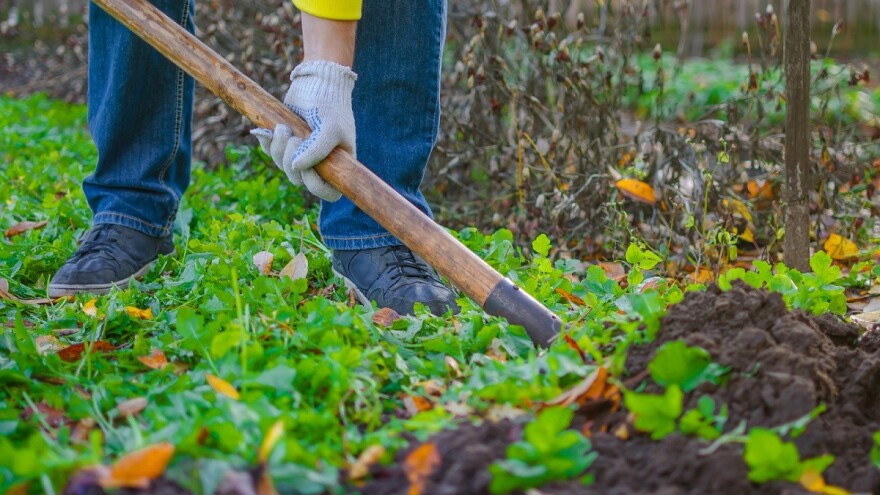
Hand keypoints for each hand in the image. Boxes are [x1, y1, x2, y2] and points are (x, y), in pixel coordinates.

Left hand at [251, 60, 356, 201]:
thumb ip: (317, 150)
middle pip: (299, 179)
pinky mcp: (285, 141)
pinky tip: (269, 129)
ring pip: (282, 166)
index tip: (308, 167)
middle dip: (291, 160)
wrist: (318, 80)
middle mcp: (319, 162)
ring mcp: (301, 152)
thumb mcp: (331, 128)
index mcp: (337, 164)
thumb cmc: (332, 105)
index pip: (328, 192)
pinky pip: (271, 152)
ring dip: (279, 149)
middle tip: (294, 137)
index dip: (315, 185)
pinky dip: (268, 142)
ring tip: (283, 127)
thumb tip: (295, 167)